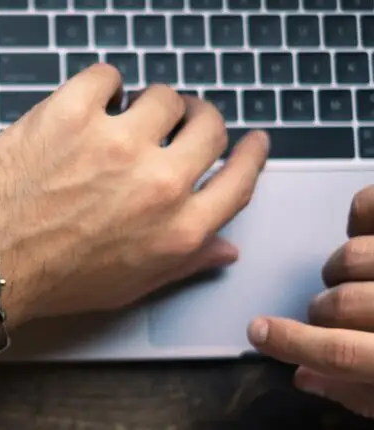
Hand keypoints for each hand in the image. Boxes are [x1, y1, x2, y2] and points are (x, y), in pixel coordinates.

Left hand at [0, 64, 268, 325]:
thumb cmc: (49, 280)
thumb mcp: (128, 285)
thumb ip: (183, 262)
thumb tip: (224, 247)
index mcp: (178, 229)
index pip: (240, 179)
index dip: (250, 154)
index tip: (250, 140)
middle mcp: (158, 183)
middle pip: (208, 127)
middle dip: (198, 119)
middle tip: (179, 119)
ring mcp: (116, 143)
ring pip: (162, 95)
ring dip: (147, 103)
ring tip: (122, 116)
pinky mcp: (72, 114)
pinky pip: (107, 76)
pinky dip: (101, 85)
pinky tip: (88, 103)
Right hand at [247, 185, 373, 418]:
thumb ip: (364, 394)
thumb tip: (305, 377)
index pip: (343, 352)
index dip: (292, 344)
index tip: (258, 333)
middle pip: (340, 303)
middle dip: (323, 312)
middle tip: (332, 313)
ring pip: (352, 256)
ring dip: (342, 268)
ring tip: (361, 276)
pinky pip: (368, 204)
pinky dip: (359, 214)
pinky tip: (366, 231)